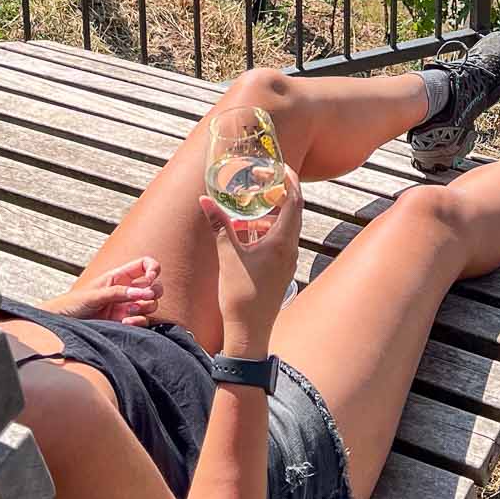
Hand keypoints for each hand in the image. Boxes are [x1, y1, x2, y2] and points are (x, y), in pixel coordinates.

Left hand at [64, 256, 162, 325]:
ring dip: (145, 308)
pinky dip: (138, 322)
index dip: (153, 268)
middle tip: (144, 297)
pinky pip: (142, 321)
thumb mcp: (95, 294)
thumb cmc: (74, 303)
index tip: (150, 279)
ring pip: (151, 304)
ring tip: (128, 312)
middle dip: (154, 291)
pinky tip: (125, 323)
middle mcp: (127, 290)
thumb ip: (118, 292)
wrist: (65, 325)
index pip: (145, 264)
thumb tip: (142, 292)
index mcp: (120, 276)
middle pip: (155, 285)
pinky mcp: (125, 322)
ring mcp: (127, 307)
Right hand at [200, 166, 301, 352]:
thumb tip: (205, 201)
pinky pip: (279, 242)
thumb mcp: (227, 256)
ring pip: (285, 227)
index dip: (289, 180)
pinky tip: (246, 232)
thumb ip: (219, 225)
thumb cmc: (241, 296)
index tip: (280, 166)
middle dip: (278, 193)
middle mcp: (290, 250)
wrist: (250, 332)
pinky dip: (266, 230)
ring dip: (270, 213)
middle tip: (262, 181)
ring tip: (250, 206)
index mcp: (282, 242)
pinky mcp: (281, 270)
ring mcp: (288, 261)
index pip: (294, 201)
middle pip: (292, 212)